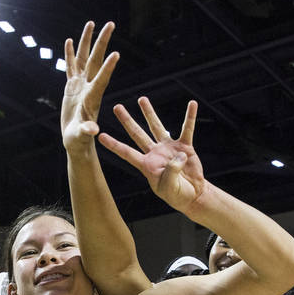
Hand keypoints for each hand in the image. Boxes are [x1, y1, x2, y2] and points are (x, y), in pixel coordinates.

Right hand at [61, 21, 118, 151]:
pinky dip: (69, 54)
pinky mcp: (72, 87)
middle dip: (102, 42)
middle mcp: (88, 87)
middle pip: (96, 60)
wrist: (76, 141)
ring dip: (87, 41)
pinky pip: (71, 66)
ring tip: (91, 23)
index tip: (116, 54)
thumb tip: (92, 130)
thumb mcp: (82, 136)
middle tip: (111, 24)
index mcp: (92, 97)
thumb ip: (87, 131)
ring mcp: (80, 85)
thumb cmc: (79, 141)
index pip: (102, 79)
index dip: (108, 67)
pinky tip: (69, 41)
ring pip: (84, 58)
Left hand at [98, 98, 206, 215]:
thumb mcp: (170, 188)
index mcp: (146, 165)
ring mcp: (168, 148)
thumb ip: (171, 173)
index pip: (126, 153)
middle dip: (127, 121)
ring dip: (149, 113)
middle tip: (117, 107)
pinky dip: (190, 117)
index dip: (114, 145)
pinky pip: (187, 129)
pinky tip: (192, 104)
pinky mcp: (184, 146)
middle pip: (137, 134)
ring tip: (142, 99)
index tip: (101, 136)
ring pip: (156, 127)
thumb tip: (179, 155)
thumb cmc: (177, 194)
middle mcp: (154, 153)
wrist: (192, 195)